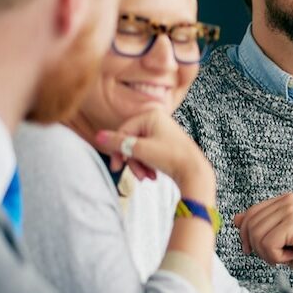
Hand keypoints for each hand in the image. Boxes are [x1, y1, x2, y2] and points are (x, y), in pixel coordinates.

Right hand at [94, 108, 214, 201]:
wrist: (195, 172)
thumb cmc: (170, 158)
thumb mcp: (140, 150)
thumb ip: (118, 143)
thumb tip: (98, 136)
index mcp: (151, 115)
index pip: (124, 131)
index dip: (118, 150)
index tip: (116, 167)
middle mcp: (158, 119)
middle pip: (131, 140)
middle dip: (132, 160)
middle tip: (136, 176)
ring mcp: (163, 131)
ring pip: (139, 148)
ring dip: (140, 165)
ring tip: (147, 178)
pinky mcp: (166, 143)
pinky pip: (149, 152)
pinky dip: (148, 164)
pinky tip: (153, 175)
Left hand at [234, 193, 292, 280]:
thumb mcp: (278, 238)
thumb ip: (259, 226)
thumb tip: (236, 218)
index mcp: (284, 200)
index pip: (249, 214)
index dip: (245, 236)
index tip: (251, 251)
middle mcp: (288, 200)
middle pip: (250, 225)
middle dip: (257, 247)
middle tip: (276, 256)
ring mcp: (292, 210)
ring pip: (257, 235)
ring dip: (268, 254)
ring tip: (286, 255)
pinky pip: (268, 244)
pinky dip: (277, 257)